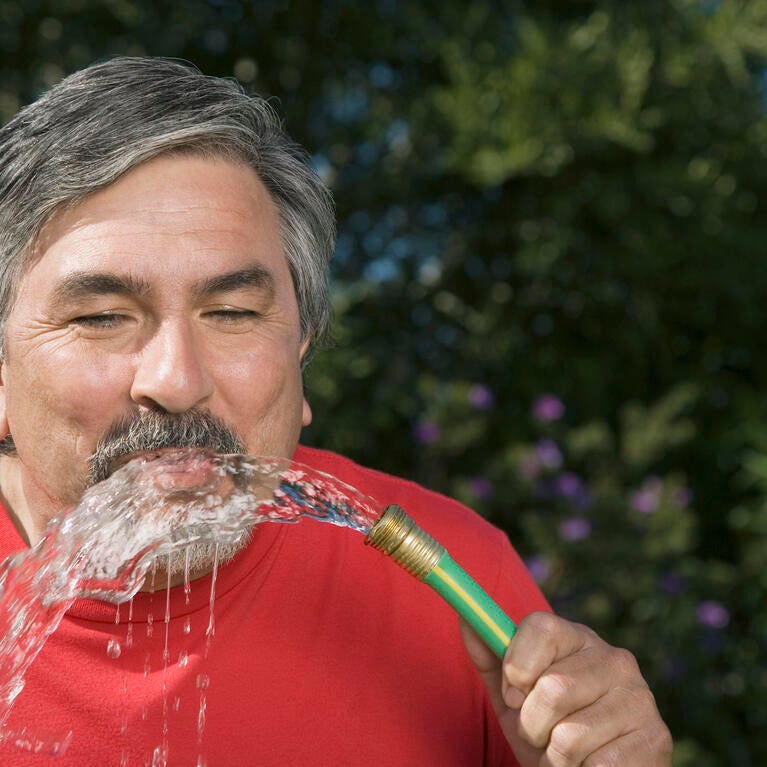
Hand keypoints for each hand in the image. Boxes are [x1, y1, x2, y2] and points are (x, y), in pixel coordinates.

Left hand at [460, 611, 672, 765]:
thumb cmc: (546, 728)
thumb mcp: (511, 694)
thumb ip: (490, 657)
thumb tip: (466, 620)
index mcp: (577, 637)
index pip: (541, 627)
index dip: (516, 665)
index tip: (513, 694)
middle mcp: (615, 658)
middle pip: (551, 687)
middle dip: (532, 725)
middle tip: (542, 734)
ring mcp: (640, 697)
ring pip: (570, 734)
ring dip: (555, 757)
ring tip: (565, 754)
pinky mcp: (655, 739)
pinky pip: (597, 765)